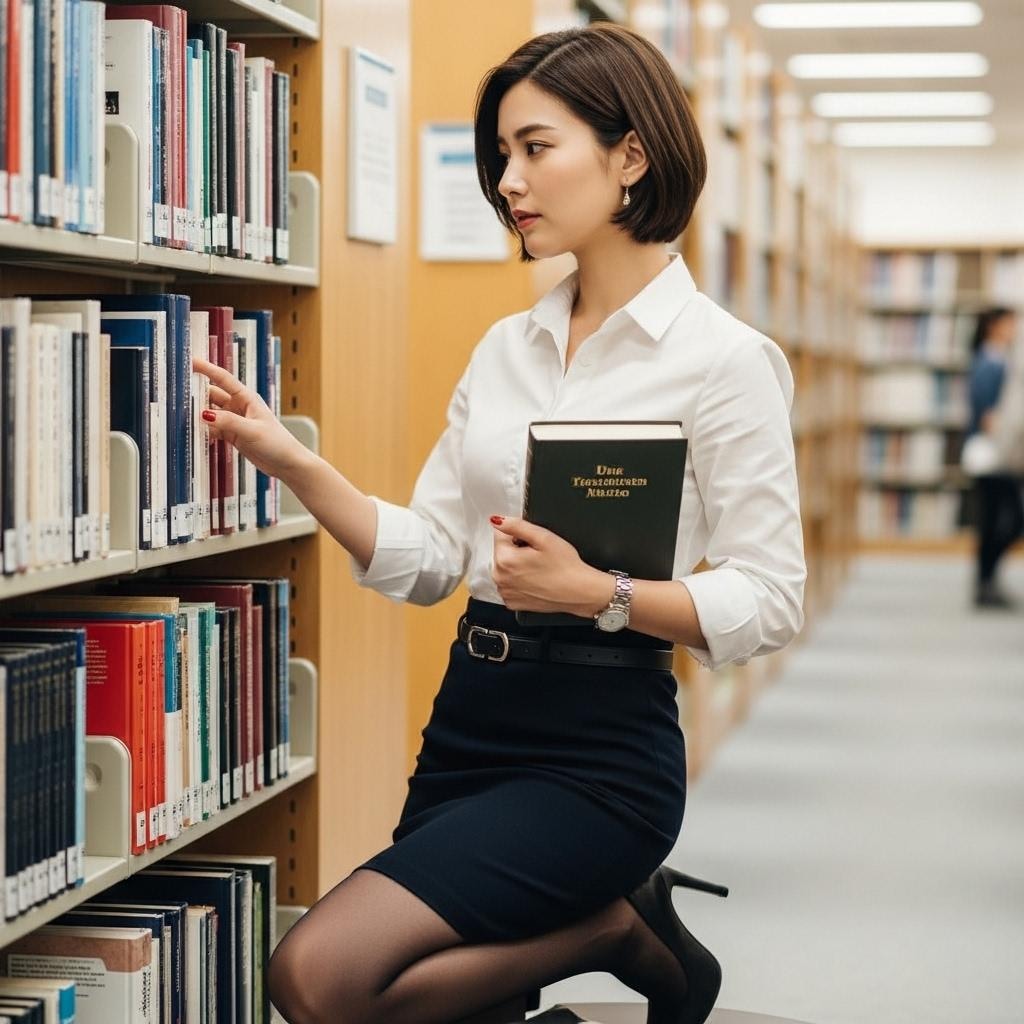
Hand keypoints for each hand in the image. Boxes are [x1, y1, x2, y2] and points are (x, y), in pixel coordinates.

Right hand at [193, 356, 311, 484]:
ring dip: (199, 416)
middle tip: (178, 397)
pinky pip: (214, 429)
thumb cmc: (277, 443)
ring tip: (182, 418)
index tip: (190, 362)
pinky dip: (205, 431)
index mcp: (247, 399)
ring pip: (211, 413)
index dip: (206, 369)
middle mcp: (239, 407)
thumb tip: (204, 414)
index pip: (223, 379)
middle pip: (212, 396)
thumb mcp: (252, 431)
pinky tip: (197, 436)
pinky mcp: (233, 435)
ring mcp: (235, 421)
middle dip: (197, 395)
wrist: (287, 464)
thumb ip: (228, 422)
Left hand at [489, 515, 614, 616]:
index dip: (518, 535)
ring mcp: (506, 592)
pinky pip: (509, 585)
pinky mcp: (512, 603)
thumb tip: (497, 521)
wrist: (579, 592)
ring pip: (505, 569)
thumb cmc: (566, 567)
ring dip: (517, 566)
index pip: (500, 534)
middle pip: (501, 552)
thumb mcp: (544, 537)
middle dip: (516, 550)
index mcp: (504, 560)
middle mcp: (500, 578)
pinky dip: (519, 581)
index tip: (533, 544)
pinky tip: (535, 580)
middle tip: (538, 556)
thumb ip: (517, 525)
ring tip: (538, 569)